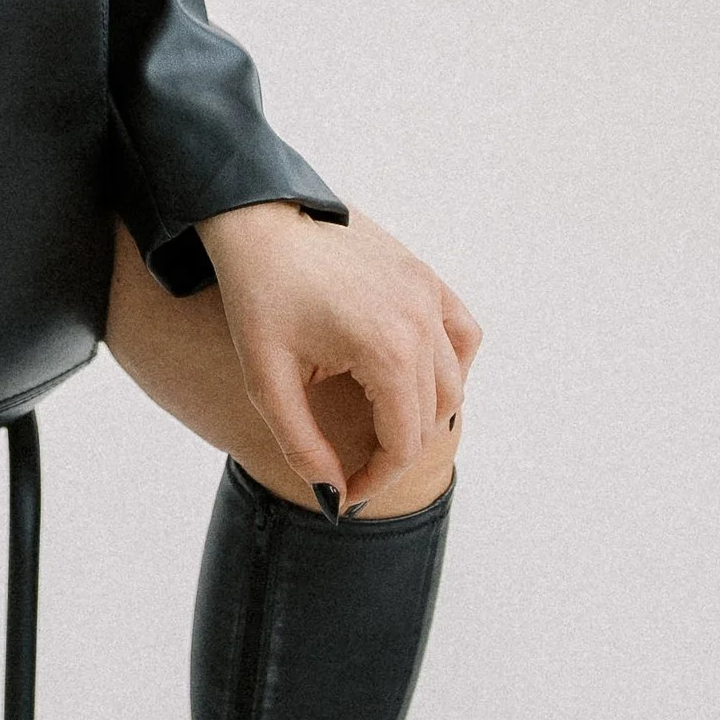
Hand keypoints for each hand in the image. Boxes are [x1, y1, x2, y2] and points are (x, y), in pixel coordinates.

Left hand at [193, 197, 479, 514]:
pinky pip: (462, 335)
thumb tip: (333, 495)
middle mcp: (421, 321)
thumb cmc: (256, 297)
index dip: (377, 478)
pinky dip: (452, 365)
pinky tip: (417, 380)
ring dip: (423, 415)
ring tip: (381, 430)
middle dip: (393, 453)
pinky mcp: (425, 277)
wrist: (258, 224)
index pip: (403, 441)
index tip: (345, 494)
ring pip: (453, 382)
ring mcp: (428, 294)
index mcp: (387, 349)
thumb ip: (302, 445)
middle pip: (430, 417)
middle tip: (355, 468)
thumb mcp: (266, 381)